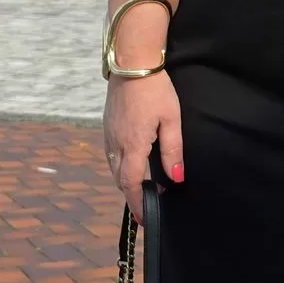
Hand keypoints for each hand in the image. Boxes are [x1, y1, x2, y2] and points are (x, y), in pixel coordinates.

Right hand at [103, 71, 184, 221]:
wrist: (131, 63)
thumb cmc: (155, 89)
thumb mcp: (172, 120)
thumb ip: (173, 150)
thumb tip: (176, 178)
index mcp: (133, 145)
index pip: (132, 184)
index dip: (138, 204)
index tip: (145, 218)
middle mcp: (116, 143)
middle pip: (120, 180)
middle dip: (132, 195)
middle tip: (148, 205)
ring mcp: (108, 134)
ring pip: (113, 168)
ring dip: (126, 181)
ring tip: (142, 188)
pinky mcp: (107, 125)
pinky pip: (110, 154)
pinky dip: (120, 166)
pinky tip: (132, 163)